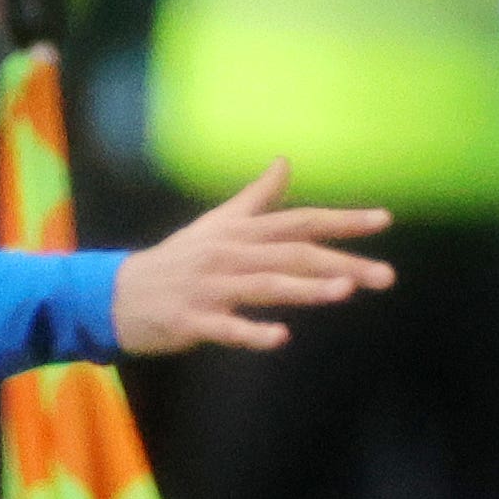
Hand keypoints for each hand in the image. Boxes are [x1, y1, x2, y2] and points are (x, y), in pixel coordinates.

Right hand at [109, 165, 389, 356]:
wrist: (114, 294)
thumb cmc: (178, 259)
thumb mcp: (217, 223)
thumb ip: (257, 197)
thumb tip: (285, 161)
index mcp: (241, 232)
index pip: (300, 222)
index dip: (342, 220)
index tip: (384, 220)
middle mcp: (230, 255)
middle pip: (292, 255)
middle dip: (341, 263)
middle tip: (385, 275)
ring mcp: (210, 288)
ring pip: (264, 286)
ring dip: (305, 289)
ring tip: (344, 292)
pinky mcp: (191, 320)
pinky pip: (225, 327)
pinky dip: (252, 332)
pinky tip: (281, 337)